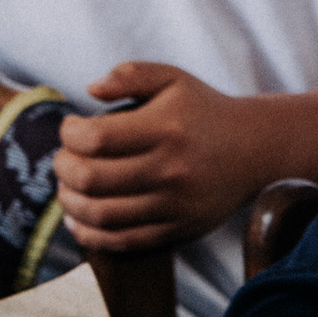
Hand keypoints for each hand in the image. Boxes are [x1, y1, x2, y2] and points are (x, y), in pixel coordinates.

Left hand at [52, 63, 272, 251]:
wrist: (254, 148)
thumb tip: (90, 90)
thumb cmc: (204, 110)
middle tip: (62, 159)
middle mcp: (171, 168)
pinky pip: (124, 241)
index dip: (69, 134)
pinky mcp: (179, 229)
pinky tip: (79, 219)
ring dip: (70, 203)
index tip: (70, 128)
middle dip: (63, 168)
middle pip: (92, 179)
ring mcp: (175, 204)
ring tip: (67, 188)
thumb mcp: (173, 79)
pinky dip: (91, 234)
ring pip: (103, 215)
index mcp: (166, 127)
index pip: (96, 139)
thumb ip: (130, 75)